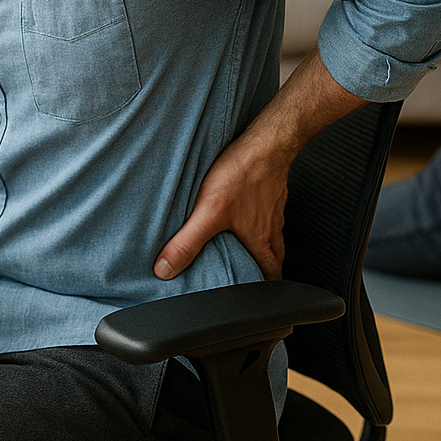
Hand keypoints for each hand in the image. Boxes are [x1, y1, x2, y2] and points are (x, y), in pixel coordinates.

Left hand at [154, 129, 289, 280]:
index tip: (257, 299)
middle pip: (274, 258)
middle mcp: (272, 228)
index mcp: (261, 241)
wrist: (267, 141)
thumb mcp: (209, 211)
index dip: (264, 290)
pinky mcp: (271, 190)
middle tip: (253, 277)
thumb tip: (166, 269)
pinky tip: (245, 211)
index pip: (270, 275)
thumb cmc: (244, 172)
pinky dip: (259, 220)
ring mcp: (274, 209)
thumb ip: (187, 242)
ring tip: (245, 248)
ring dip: (262, 245)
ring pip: (272, 236)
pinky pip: (268, 213)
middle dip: (265, 270)